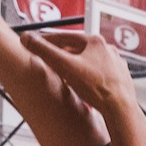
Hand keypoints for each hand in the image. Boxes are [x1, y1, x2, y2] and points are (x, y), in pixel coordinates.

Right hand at [22, 30, 138, 124]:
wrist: (120, 107)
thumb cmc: (96, 87)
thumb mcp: (64, 66)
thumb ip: (44, 51)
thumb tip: (26, 38)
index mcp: (95, 42)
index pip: (65, 37)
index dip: (48, 40)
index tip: (37, 42)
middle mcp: (107, 50)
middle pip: (78, 50)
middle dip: (63, 54)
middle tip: (50, 60)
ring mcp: (115, 64)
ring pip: (90, 62)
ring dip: (77, 66)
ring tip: (66, 74)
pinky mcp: (119, 78)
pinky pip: (99, 75)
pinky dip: (89, 78)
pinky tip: (85, 86)